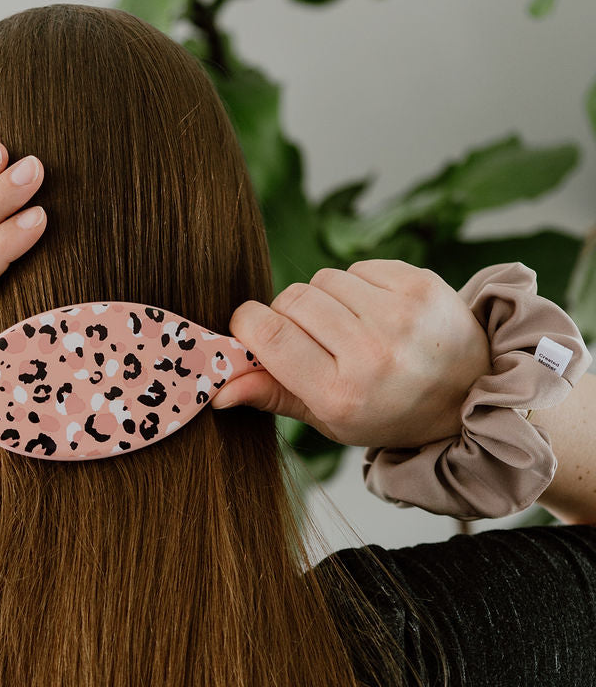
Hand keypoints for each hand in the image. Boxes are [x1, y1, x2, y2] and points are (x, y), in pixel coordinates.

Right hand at [210, 260, 492, 450]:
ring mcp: (399, 314)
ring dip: (322, 299)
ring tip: (345, 328)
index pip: (268, 335)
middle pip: (291, 300)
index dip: (248, 325)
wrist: (468, 393)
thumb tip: (218, 389)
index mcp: (341, 394)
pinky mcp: (419, 283)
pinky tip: (372, 313)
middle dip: (287, 313)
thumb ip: (273, 396)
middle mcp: (371, 352)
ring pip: (323, 279)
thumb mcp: (329, 419)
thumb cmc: (388, 411)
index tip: (251, 330)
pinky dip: (355, 286)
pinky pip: (357, 267)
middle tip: (308, 338)